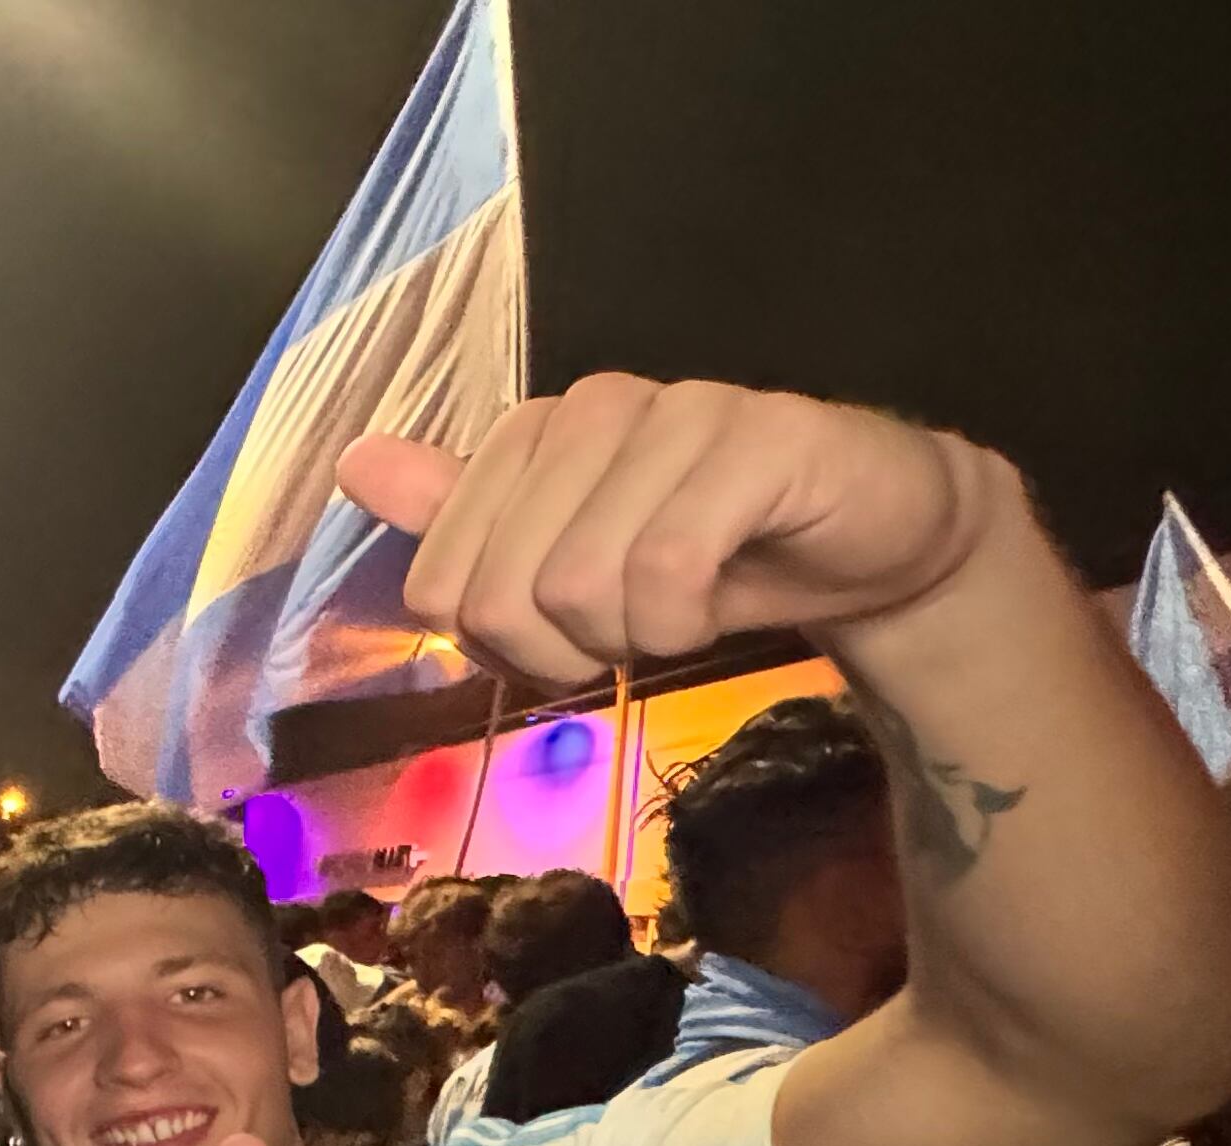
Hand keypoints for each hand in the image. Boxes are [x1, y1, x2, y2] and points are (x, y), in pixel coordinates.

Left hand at [339, 375, 1006, 686]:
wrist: (873, 543)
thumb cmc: (715, 559)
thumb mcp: (568, 562)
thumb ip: (463, 519)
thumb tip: (357, 463)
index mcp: (534, 434)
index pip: (442, 583)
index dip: (500, 647)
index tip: (568, 637)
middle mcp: (594, 407)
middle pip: (502, 594)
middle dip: (563, 653)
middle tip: (632, 634)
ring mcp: (679, 412)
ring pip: (581, 586)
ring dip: (635, 639)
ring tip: (684, 610)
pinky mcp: (759, 441)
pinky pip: (666, 571)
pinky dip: (685, 623)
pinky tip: (720, 601)